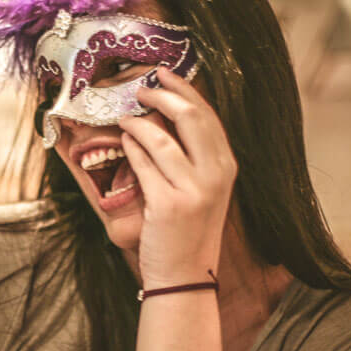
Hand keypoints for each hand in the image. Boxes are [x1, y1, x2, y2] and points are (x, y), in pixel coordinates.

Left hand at [118, 67, 236, 286]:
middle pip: (190, 117)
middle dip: (162, 95)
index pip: (208, 115)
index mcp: (226, 167)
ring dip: (138, 122)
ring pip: (161, 138)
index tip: (164, 75)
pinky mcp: (167, 205)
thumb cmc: (187, 231)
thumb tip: (164, 117)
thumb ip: (192, 157)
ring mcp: (193, 190)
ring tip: (124, 117)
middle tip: (140, 87)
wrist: (183, 276)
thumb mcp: (202, 190)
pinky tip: (124, 141)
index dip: (184, 90)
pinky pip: (143, 164)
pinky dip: (131, 147)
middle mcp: (216, 175)